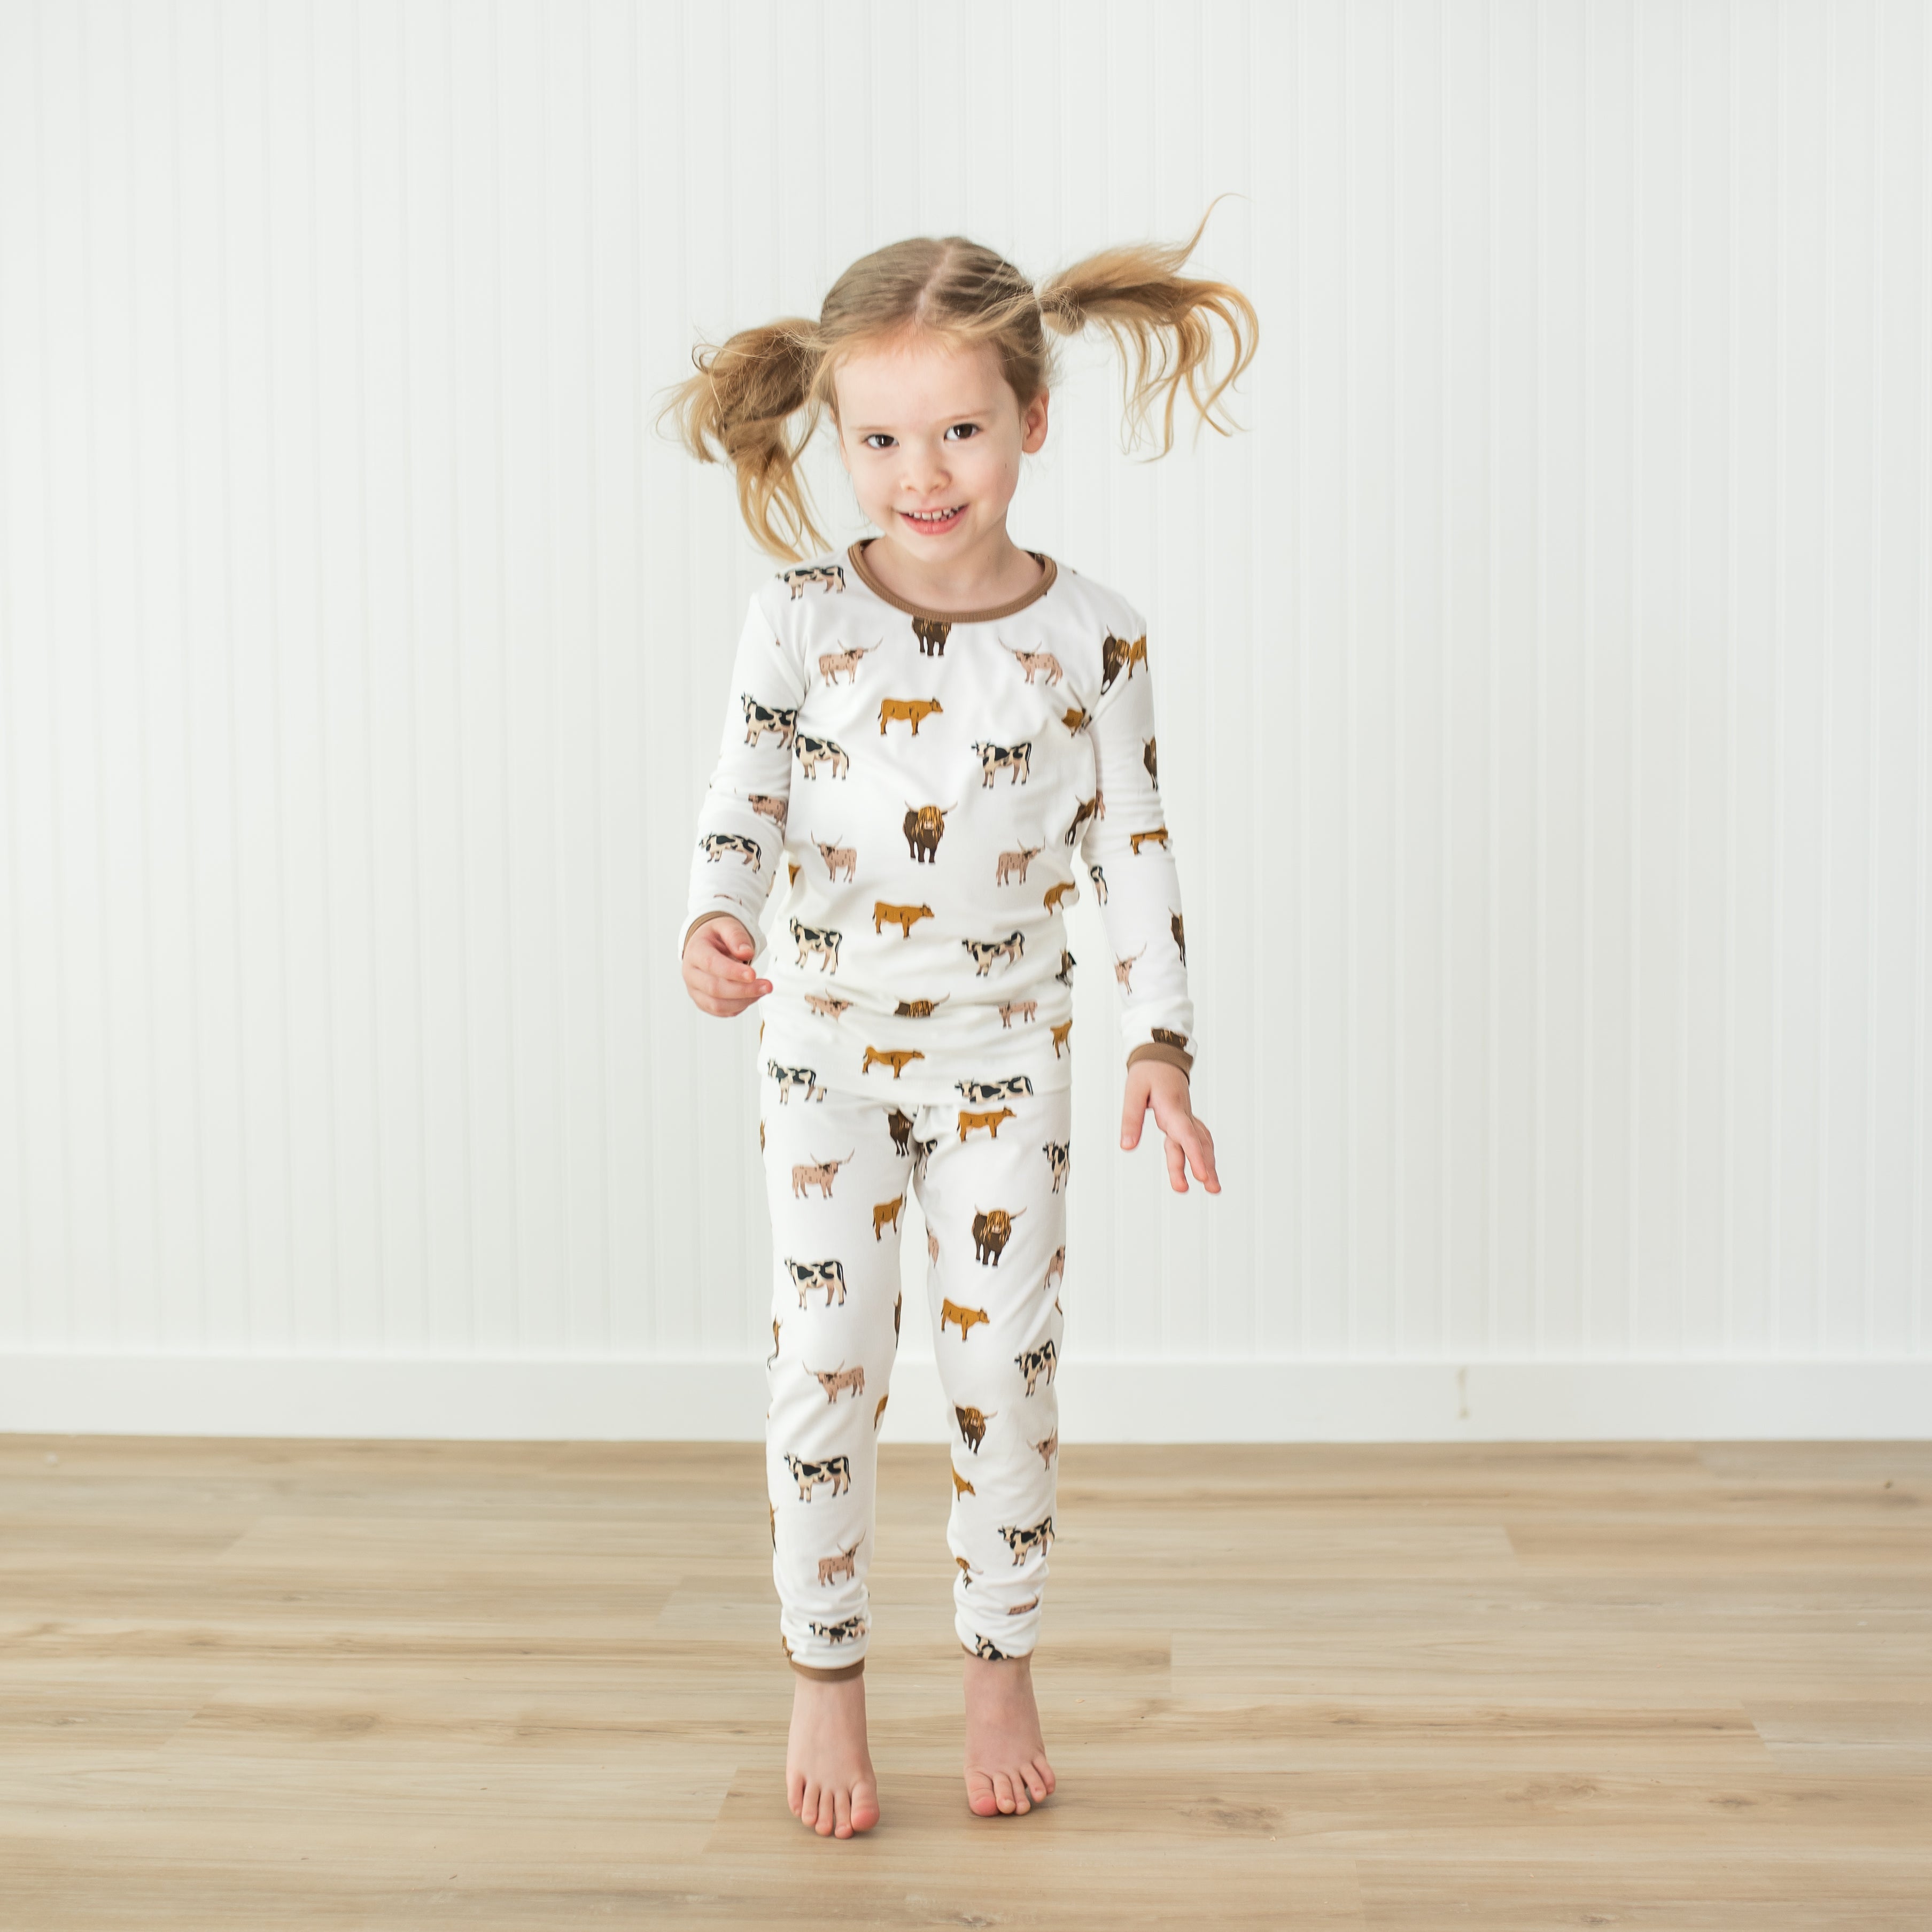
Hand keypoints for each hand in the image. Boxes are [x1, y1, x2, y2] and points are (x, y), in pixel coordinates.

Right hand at [682, 916, 769, 1015]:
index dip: (732, 971)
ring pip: (717, 1005)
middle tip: (767, 986)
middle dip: (743, 990)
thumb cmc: (717, 936)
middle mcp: (690, 974)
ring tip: (763, 990)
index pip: (711, 964)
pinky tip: (753, 996)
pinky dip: (739, 1007)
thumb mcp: (726, 925)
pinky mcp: (703, 1002)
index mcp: (695, 952)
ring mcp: (695, 990)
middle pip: (714, 988)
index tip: (753, 974)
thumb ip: (736, 936)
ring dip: (743, 1001)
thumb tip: (746, 953)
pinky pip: (720, 1011)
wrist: (706, 945)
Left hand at [1120, 1061, 1219, 1193]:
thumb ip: (1131, 1120)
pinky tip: (1207, 1167)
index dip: (1195, 1157)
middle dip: (1205, 1167)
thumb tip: (1127, 1147)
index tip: (1201, 1176)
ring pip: (1201, 1142)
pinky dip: (1203, 1153)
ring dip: (1208, 1164)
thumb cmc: (1148, 1072)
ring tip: (1212, 1187)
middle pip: (1197, 1144)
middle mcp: (1183, 1115)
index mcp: (1172, 1109)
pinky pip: (1198, 1138)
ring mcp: (1186, 1117)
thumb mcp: (1133, 1092)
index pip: (1186, 1136)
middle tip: (1211, 1189)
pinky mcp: (1185, 1119)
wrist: (1161, 1055)